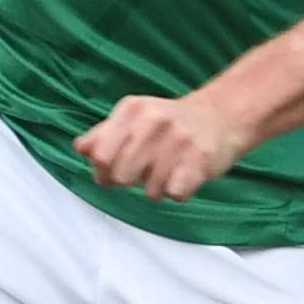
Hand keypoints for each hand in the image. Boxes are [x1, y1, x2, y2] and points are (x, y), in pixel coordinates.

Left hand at [77, 88, 255, 201]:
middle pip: (121, 176)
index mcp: (132, 109)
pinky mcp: (200, 159)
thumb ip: (103, 134)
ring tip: (170, 168)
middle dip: (130, 181)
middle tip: (146, 169)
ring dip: (157, 187)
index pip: (100, 156)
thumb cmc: (170, 124)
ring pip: (150, 190)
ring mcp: (178, 139)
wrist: (221, 116)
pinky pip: (175, 194)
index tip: (113, 172)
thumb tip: (81, 148)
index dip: (102, 172)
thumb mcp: (134, 118)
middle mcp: (153, 121)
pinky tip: (184, 174)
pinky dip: (178, 191)